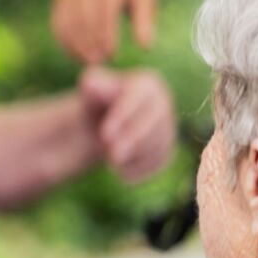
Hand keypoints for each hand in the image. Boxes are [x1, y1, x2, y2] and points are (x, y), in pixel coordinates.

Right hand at [51, 0, 158, 63]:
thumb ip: (145, 17)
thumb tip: (146, 47)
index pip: (105, 6)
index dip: (105, 31)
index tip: (112, 53)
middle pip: (83, 14)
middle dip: (89, 40)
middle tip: (100, 61)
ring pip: (67, 17)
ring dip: (75, 42)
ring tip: (88, 61)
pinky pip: (57, 18)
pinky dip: (63, 38)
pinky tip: (74, 54)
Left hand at [79, 65, 176, 182]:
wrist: (103, 123)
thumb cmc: (96, 101)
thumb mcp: (90, 89)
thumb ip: (92, 85)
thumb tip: (92, 84)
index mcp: (148, 84)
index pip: (140, 98)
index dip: (124, 117)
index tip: (105, 134)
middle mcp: (163, 104)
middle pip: (155, 124)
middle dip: (133, 140)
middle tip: (112, 154)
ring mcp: (168, 128)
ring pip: (159, 145)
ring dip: (136, 156)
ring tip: (112, 161)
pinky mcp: (165, 151)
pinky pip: (159, 163)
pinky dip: (141, 170)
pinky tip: (122, 174)